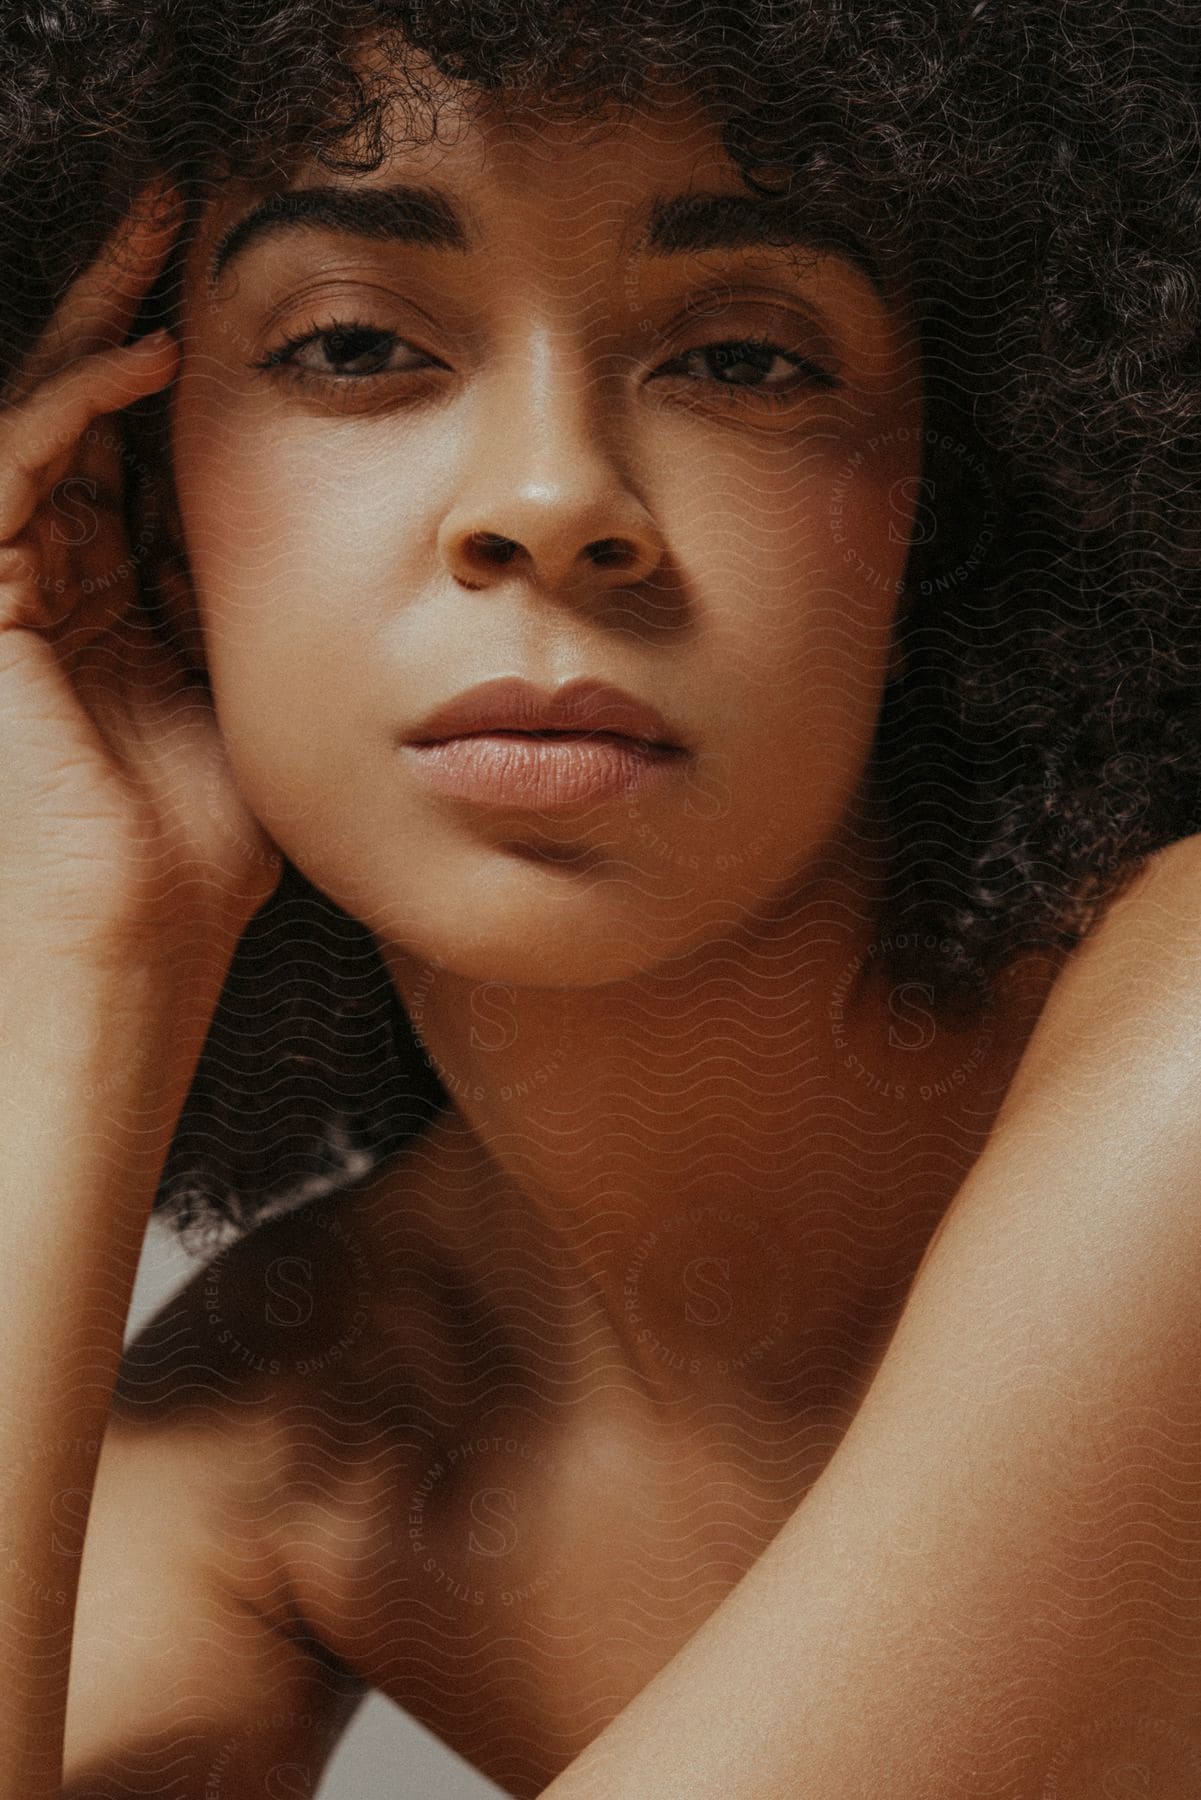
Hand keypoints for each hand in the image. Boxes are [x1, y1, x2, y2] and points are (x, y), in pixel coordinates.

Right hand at [0, 182, 281, 977]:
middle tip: (178, 211)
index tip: (244, 297)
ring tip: (159, 235)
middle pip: (80, 414)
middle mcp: (52, 583)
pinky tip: (143, 357)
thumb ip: (251, 610)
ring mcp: (12, 591)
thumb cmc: (199, 851)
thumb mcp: (248, 699)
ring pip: (38, 417)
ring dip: (94, 320)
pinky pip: (12, 470)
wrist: (140, 939)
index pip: (133, 458)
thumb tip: (310, 523)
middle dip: (124, 308)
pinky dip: (69, 405)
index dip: (176, 375)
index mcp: (110, 606)